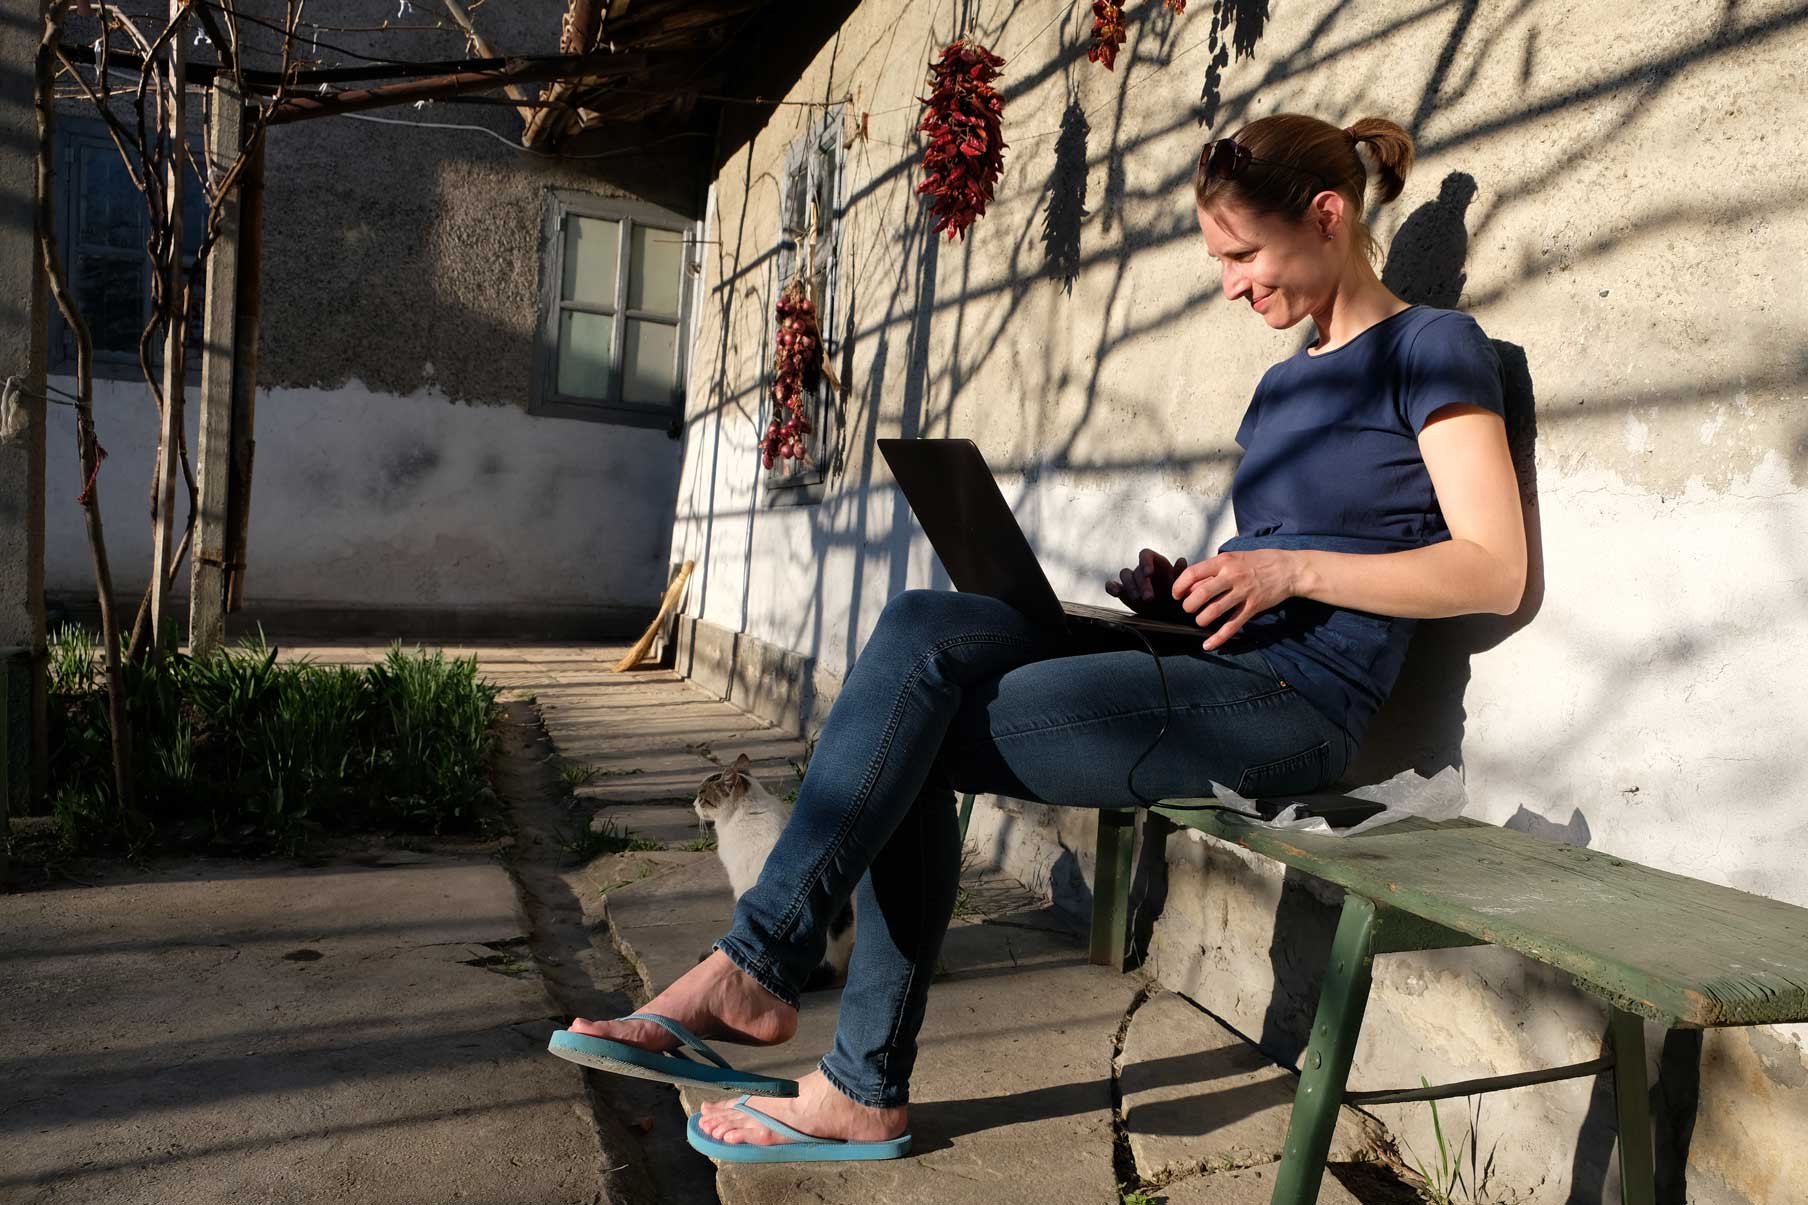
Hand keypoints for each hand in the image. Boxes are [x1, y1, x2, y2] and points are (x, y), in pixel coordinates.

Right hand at [1105, 548, 1190, 622]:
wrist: (1168, 615)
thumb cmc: (1175, 598)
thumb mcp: (1180, 587)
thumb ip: (1179, 574)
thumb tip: (1181, 560)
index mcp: (1155, 563)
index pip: (1145, 554)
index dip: (1145, 562)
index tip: (1149, 573)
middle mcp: (1141, 569)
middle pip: (1136, 570)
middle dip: (1142, 584)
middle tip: (1149, 598)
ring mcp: (1131, 580)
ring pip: (1125, 575)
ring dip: (1130, 587)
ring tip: (1137, 599)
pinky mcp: (1123, 591)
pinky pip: (1112, 585)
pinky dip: (1112, 587)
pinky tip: (1116, 592)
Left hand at [1171, 549, 1299, 650]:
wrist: (1289, 569)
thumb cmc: (1261, 561)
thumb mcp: (1236, 556)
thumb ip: (1216, 567)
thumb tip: (1194, 581)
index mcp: (1224, 561)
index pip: (1194, 573)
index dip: (1180, 586)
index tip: (1177, 594)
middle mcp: (1232, 576)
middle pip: (1201, 594)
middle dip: (1189, 605)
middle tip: (1188, 609)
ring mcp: (1243, 593)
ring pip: (1214, 611)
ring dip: (1201, 619)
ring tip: (1200, 620)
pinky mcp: (1252, 607)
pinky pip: (1232, 625)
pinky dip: (1218, 638)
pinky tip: (1208, 644)